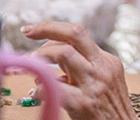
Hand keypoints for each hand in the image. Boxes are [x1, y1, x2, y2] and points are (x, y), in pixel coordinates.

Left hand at [22, 21, 138, 119]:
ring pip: (64, 53)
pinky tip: (38, 92)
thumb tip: (54, 61)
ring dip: (41, 56)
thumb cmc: (110, 111)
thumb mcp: (104, 81)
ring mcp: (93, 83)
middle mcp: (101, 67)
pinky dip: (41, 87)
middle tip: (29, 32)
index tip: (34, 29)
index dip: (53, 28)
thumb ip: (84, 68)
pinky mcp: (84, 103)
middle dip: (48, 28)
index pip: (77, 34)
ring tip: (31, 65)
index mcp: (106, 60)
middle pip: (75, 34)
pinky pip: (56, 88)